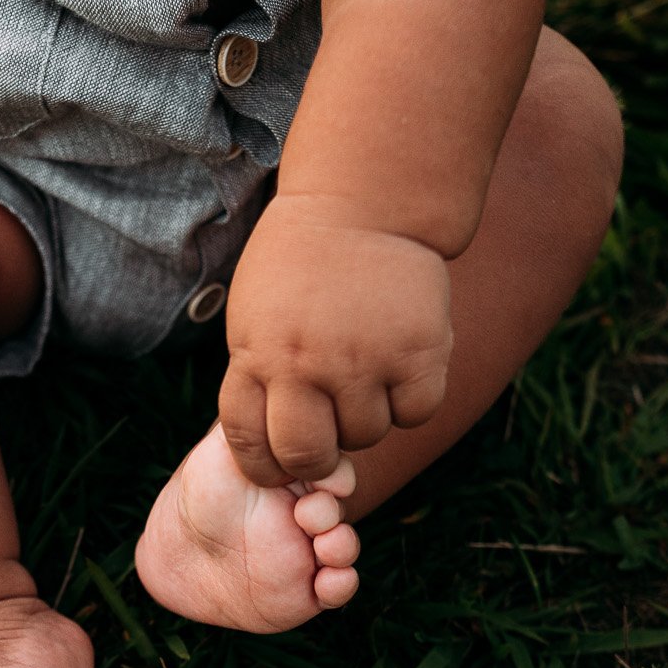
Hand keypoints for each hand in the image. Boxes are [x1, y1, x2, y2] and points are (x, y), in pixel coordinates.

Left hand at [218, 194, 453, 486]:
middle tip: (329, 437)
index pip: (248, 443)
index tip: (281, 463)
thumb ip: (258, 377)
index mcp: (256, 354)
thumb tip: (272, 450)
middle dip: (316, 459)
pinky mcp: (418, 350)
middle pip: (307, 456)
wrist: (363, 201)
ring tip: (366, 371)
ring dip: (367, 416)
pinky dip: (411, 400)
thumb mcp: (254, 315)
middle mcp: (305, 362)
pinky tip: (401, 365)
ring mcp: (363, 357)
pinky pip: (416, 413)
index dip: (265, 466)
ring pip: (367, 435)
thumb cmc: (301, 264)